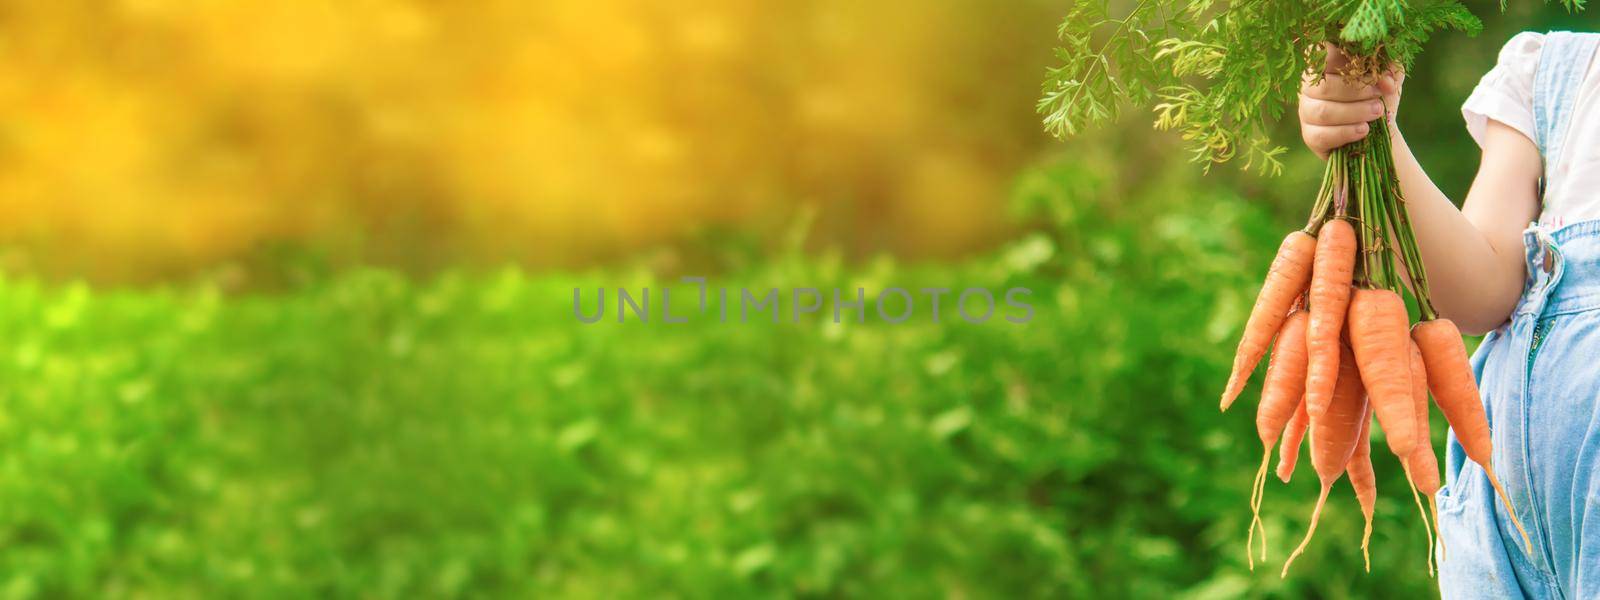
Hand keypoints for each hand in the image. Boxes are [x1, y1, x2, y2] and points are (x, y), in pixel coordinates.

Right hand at [1298, 44, 1403, 158]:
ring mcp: (1306, 112)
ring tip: (1377, 112)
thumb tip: (1385, 79)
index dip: (1339, 55)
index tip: (1364, 61)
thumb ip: (1390, 69)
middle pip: (1323, 87)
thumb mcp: (1388, 76)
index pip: (1320, 53)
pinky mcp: (1309, 136)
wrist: (1380, 130)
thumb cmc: (1379, 95)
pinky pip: (1321, 135)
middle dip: (1355, 91)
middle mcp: (1309, 88)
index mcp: (1324, 66)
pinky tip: (1363, 130)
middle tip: (1378, 94)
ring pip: (1322, 112)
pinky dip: (1345, 133)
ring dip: (1354, 112)